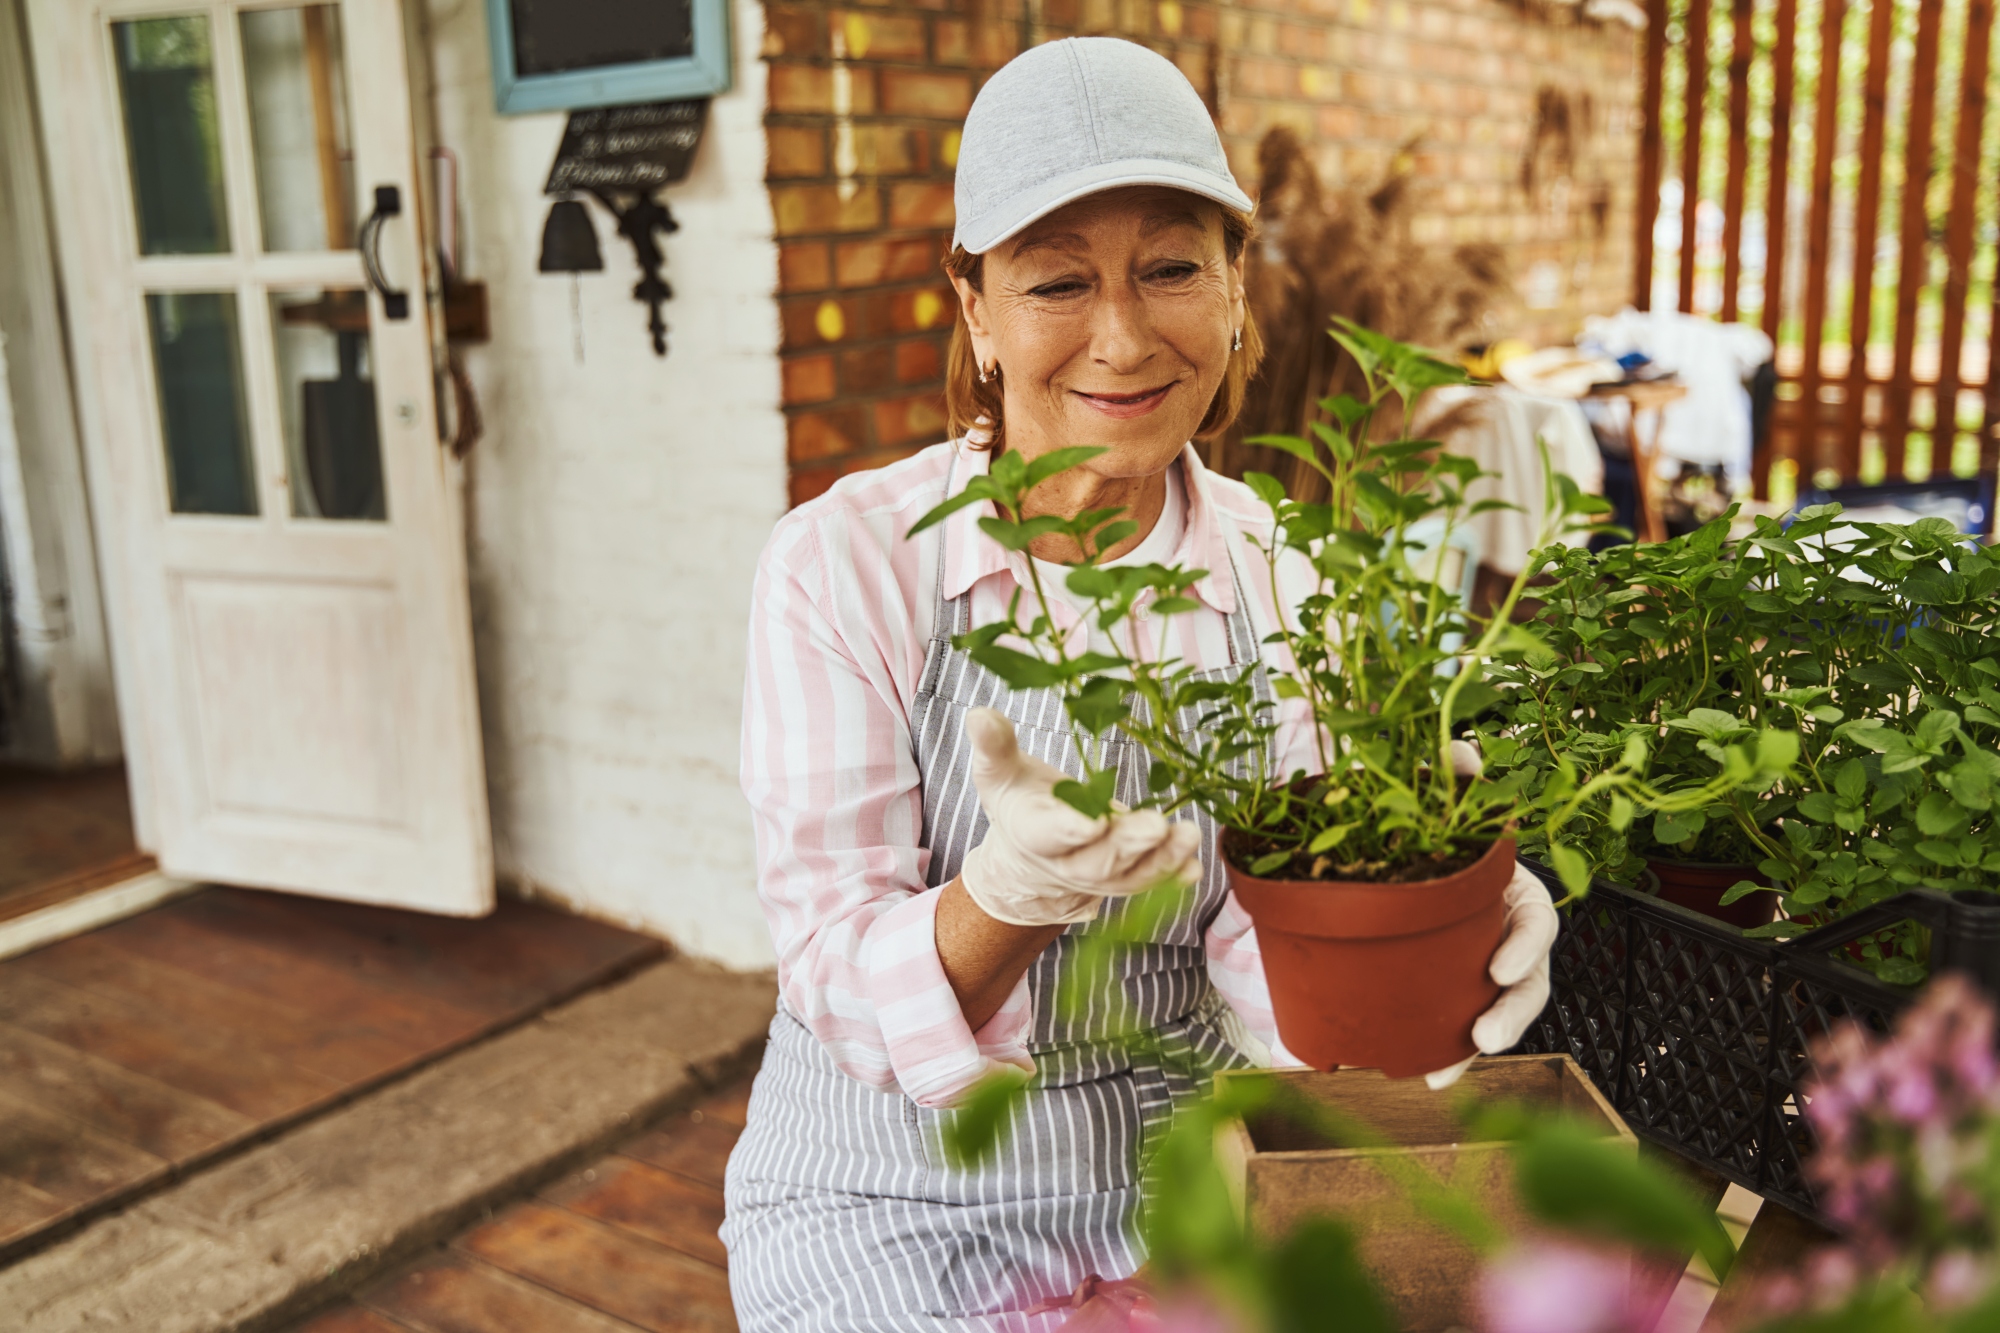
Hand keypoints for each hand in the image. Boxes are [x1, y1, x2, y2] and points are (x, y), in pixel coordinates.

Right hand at [959, 708, 1200, 927]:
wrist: (1029, 856)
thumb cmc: (1019, 801)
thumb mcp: (999, 773)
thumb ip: (994, 746)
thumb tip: (979, 713)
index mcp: (1034, 833)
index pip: (1052, 833)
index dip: (1072, 829)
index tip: (1094, 821)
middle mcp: (1068, 862)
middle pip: (1099, 860)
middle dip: (1129, 845)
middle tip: (1157, 825)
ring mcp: (1100, 875)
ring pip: (1131, 874)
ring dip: (1162, 858)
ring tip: (1188, 836)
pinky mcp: (1126, 877)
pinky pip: (1151, 881)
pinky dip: (1173, 876)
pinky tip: (1195, 866)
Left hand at [1424, 860, 1558, 1089]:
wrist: (1440, 861)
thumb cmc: (1449, 852)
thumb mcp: (1457, 849)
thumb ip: (1433, 858)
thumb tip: (1375, 842)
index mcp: (1518, 898)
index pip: (1534, 922)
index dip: (1522, 949)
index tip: (1499, 972)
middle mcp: (1515, 940)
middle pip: (1527, 984)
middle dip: (1508, 1016)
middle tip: (1486, 1039)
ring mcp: (1499, 968)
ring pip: (1501, 1014)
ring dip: (1474, 1047)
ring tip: (1445, 1074)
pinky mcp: (1475, 991)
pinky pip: (1471, 1025)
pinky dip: (1452, 1054)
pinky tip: (1433, 1076)